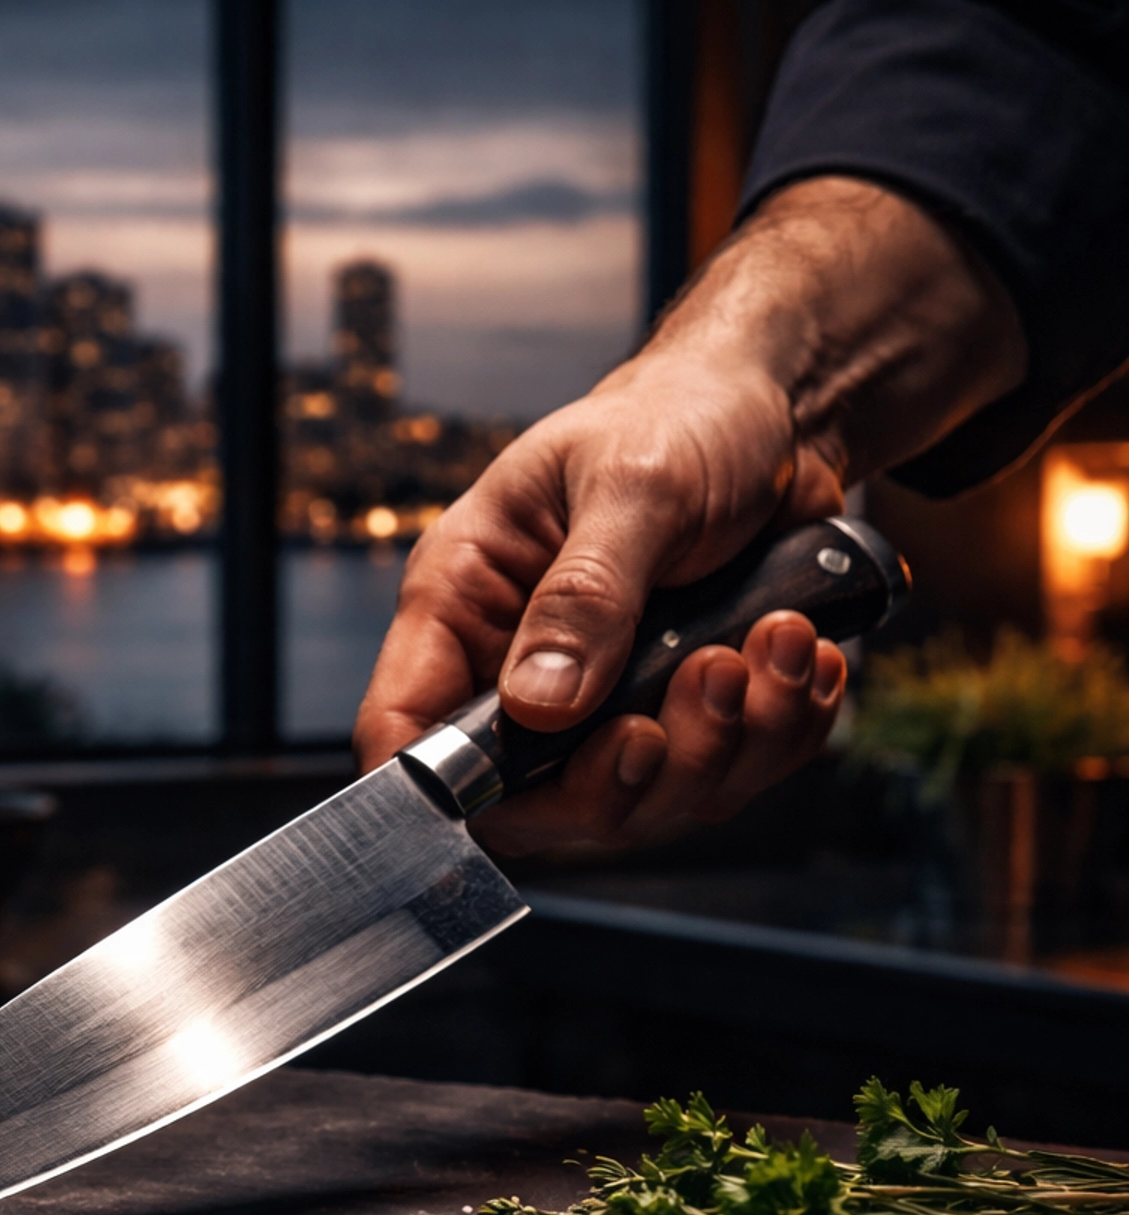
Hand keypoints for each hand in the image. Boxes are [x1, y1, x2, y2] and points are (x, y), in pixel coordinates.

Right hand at [353, 177, 1026, 858]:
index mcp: (465, 600)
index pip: (406, 727)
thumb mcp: (634, 484)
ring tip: (780, 639)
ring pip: (644, 799)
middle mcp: (520, 670)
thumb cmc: (681, 419)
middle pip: (537, 801)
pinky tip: (807, 658)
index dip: (440, 785)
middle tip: (712, 674)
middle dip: (636, 767)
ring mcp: (604, 707)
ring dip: (729, 739)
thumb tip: (536, 706)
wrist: (777, 413)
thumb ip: (585, 594)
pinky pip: (727, 776)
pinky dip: (780, 729)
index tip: (536, 784)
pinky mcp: (684, 720)